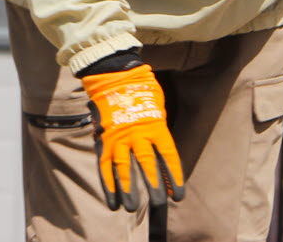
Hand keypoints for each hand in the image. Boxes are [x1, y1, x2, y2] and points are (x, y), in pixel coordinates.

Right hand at [79, 63, 184, 210]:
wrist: (113, 75)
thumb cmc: (140, 89)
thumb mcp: (157, 105)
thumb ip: (159, 127)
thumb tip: (161, 149)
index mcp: (156, 126)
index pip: (168, 156)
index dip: (174, 177)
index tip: (178, 196)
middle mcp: (138, 134)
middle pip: (148, 165)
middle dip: (154, 187)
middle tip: (159, 204)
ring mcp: (119, 138)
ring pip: (124, 168)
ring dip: (128, 189)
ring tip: (132, 207)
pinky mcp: (104, 139)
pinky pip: (105, 164)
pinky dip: (108, 183)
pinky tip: (111, 199)